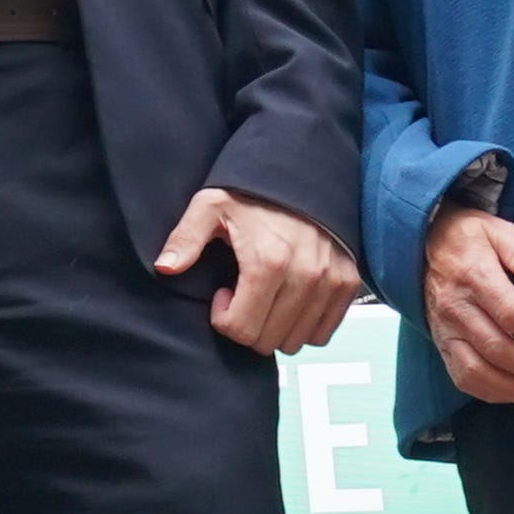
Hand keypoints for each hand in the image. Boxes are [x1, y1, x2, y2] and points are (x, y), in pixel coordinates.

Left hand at [152, 187, 360, 353]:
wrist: (303, 171)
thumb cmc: (251, 193)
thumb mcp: (211, 206)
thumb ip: (186, 238)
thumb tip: (165, 267)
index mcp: (268, 262)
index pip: (241, 330)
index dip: (223, 318)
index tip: (223, 294)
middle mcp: (306, 276)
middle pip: (267, 341)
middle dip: (247, 325)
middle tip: (243, 294)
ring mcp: (331, 281)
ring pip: (296, 342)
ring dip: (275, 328)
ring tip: (266, 295)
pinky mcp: (348, 283)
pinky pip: (323, 332)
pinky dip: (303, 326)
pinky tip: (288, 299)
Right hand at [421, 202, 513, 404]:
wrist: (421, 247)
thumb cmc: (470, 239)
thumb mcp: (496, 229)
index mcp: (475, 278)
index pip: (512, 315)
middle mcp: (457, 310)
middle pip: (498, 349)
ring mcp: (446, 331)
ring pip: (478, 371)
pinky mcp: (441, 345)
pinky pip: (463, 377)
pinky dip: (491, 392)